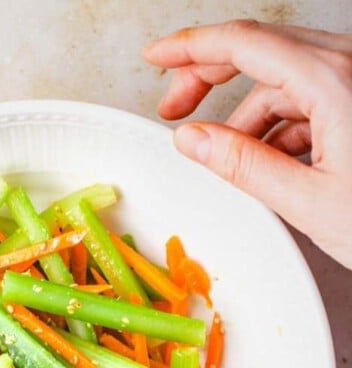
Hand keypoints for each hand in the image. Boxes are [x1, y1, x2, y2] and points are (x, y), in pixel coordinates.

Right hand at [143, 20, 351, 268]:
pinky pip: (308, 98)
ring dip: (246, 113)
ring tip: (226, 158)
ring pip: (283, 79)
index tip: (155, 57)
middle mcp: (350, 66)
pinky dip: (279, 125)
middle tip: (173, 108)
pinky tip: (269, 159)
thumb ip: (244, 166)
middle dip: (208, 77)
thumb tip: (193, 139)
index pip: (243, 44)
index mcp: (334, 82)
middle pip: (260, 51)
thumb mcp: (310, 202)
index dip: (190, 47)